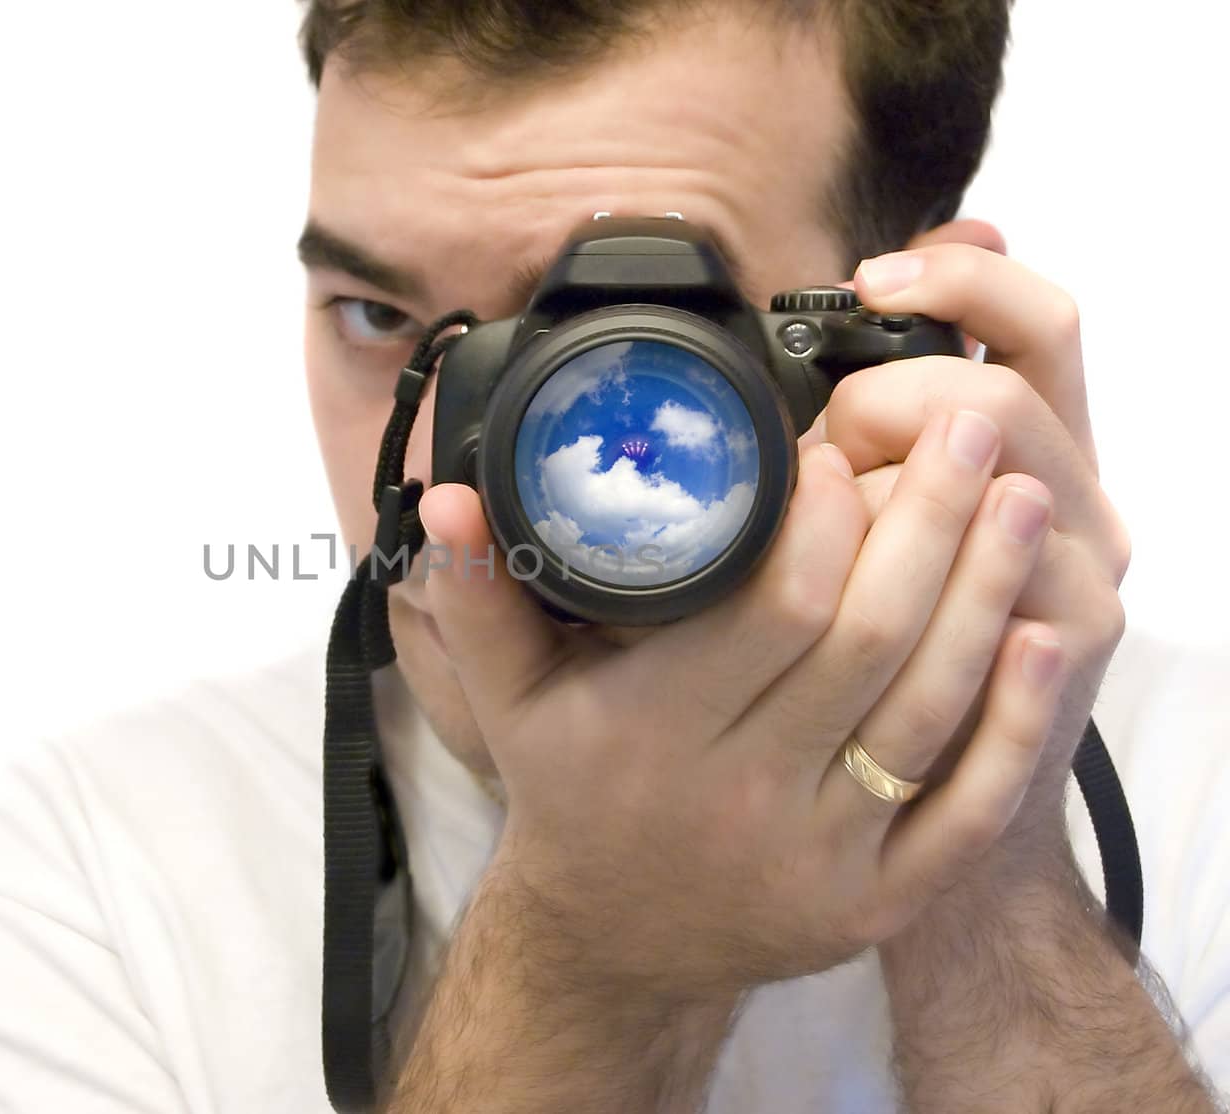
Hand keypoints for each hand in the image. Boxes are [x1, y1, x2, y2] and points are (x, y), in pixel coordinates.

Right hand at [417, 399, 1063, 999]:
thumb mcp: (511, 699)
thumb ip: (483, 593)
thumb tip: (451, 495)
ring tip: (1020, 494)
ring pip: (927, 710)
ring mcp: (820, 855)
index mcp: (655, 730)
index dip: (823, 517)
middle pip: (867, 641)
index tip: (841, 446)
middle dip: (929, 522)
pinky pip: (967, 809)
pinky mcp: (878, 899)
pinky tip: (1040, 635)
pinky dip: (1014, 722)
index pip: (769, 607)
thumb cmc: (571, 793)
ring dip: (985, 593)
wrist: (615, 939)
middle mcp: (742, 794)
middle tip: (969, 428)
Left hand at [818, 241, 1129, 837]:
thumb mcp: (868, 497)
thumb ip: (866, 419)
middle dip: (891, 404)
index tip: (868, 279)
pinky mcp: (1075, 641)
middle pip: (1005, 394)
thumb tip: (846, 306)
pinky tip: (869, 577)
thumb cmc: (883, 621)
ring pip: (999, 481)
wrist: (937, 772)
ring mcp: (1085, 567)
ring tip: (839, 524)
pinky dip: (922, 569)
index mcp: (1033, 438)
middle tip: (827, 449)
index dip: (963, 276)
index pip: (1035, 318)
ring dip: (895, 494)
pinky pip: (1005, 578)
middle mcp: (1074, 492)